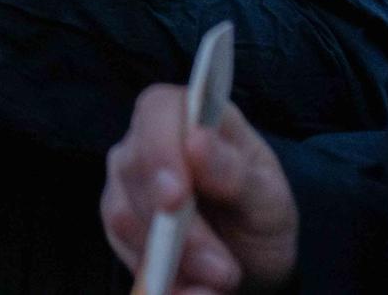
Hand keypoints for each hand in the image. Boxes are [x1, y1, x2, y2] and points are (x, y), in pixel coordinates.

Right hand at [101, 85, 298, 293]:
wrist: (252, 262)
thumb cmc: (261, 214)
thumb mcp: (269, 199)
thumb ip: (236, 172)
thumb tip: (197, 140)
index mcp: (190, 114)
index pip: (158, 110)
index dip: (161, 149)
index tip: (177, 198)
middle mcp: (147, 140)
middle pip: (136, 168)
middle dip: (178, 228)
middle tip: (222, 271)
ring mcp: (126, 181)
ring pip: (124, 215)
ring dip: (174, 258)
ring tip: (218, 284)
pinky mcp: (119, 222)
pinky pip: (123, 250)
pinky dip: (160, 277)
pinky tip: (193, 290)